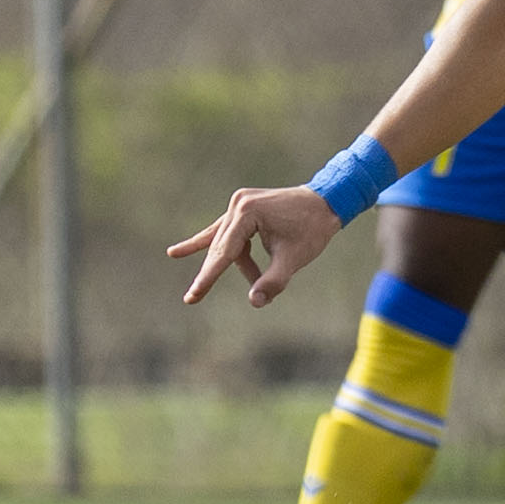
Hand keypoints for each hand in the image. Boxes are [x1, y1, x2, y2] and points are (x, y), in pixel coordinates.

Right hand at [169, 185, 340, 308]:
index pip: (225, 252)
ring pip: (227, 243)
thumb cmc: (313, 229)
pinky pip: (224, 231)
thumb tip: (255, 302)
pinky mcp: (244, 207)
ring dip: (236, 265)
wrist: (327, 201)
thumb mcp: (294, 258)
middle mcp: (239, 204)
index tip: (192, 296)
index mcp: (248, 213)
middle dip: (213, 274)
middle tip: (192, 299)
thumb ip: (274, 281)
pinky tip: (176, 252)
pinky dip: (209, 244)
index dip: (209, 277)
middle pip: (222, 247)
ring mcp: (239, 203)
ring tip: (239, 281)